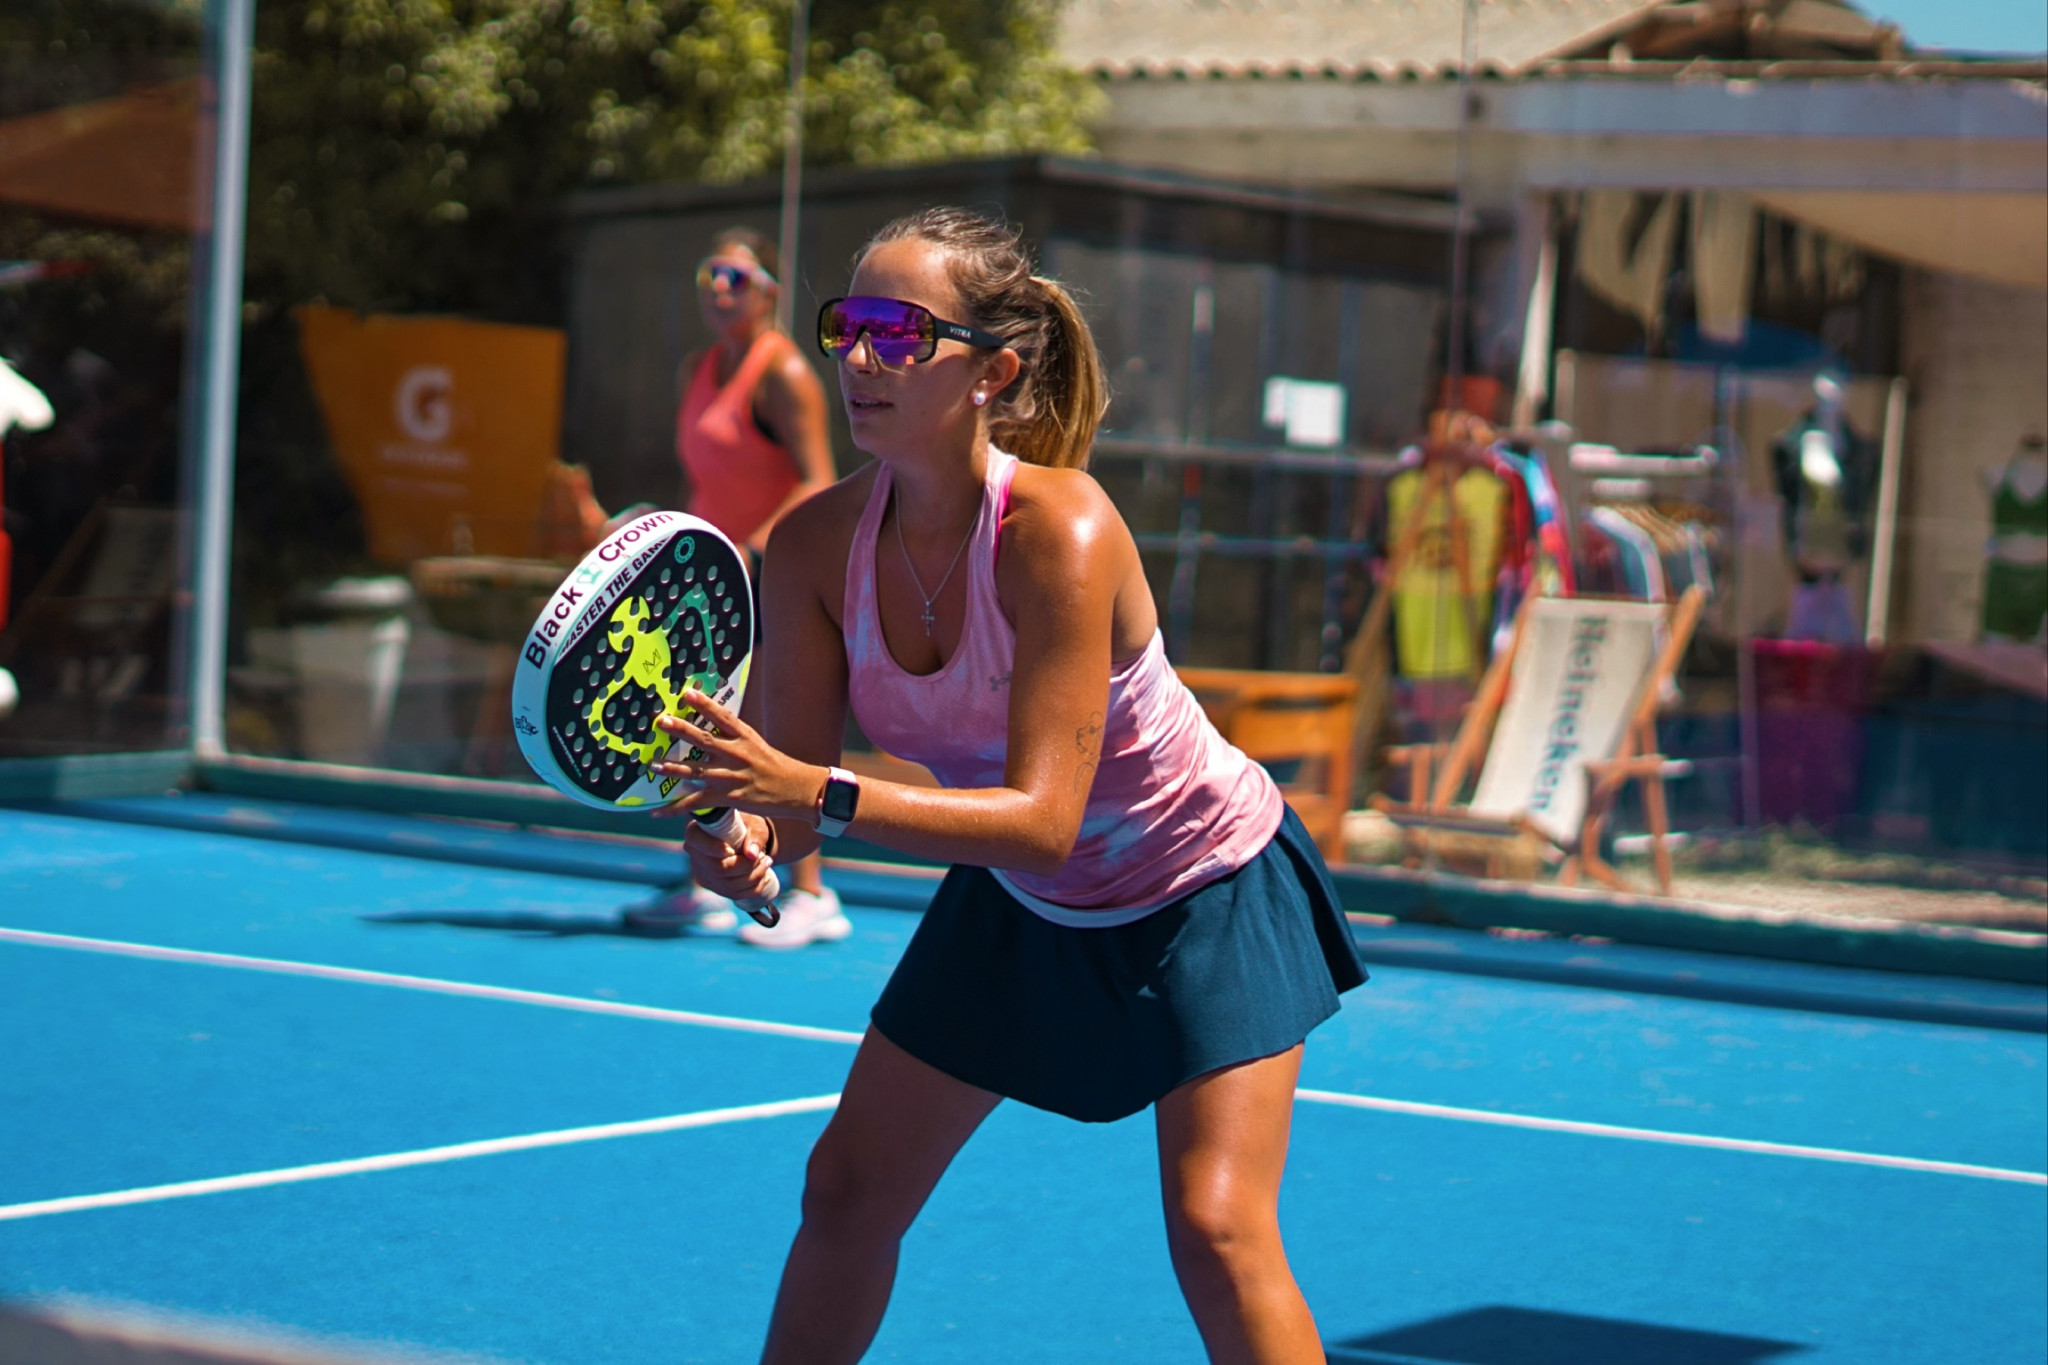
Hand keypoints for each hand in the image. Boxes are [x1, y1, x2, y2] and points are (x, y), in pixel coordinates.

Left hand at [651, 686, 822, 821]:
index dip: (704, 704)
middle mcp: (737, 754)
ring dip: (672, 768)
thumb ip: (734, 738)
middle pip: (704, 740)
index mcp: (745, 737)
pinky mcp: (728, 797)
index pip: (722, 716)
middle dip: (681, 730)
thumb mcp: (757, 745)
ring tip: (653, 764)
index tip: (686, 692)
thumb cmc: (777, 766)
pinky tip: (657, 813)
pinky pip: (696, 804)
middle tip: (661, 721)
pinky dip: (674, 809)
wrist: (797, 790)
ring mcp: (731, 776)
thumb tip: (710, 728)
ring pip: (696, 772)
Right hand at [680, 812, 778, 901]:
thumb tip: (751, 854)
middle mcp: (695, 854)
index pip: (695, 840)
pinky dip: (753, 889)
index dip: (713, 847)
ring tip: (767, 863)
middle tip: (765, 857)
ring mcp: (703, 873)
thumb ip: (754, 836)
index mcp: (697, 832)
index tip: (733, 850)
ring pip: (728, 884)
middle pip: (717, 868)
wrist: (746, 839)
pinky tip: (765, 878)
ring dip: (753, 877)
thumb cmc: (747, 826)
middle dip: (746, 866)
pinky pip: (734, 894)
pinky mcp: (714, 886)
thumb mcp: (754, 824)